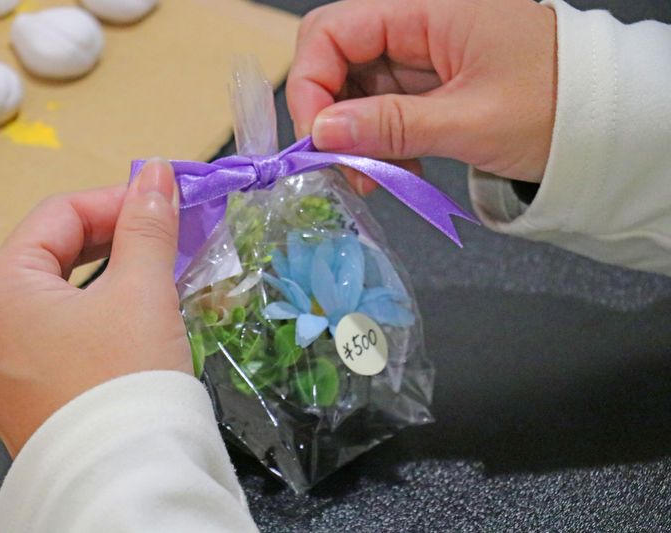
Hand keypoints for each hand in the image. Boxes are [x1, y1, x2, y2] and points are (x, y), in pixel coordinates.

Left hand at [0, 159, 190, 456]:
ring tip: (149, 274)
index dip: (114, 201)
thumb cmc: (127, 378)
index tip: (163, 203)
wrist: (126, 480)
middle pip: (47, 256)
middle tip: (160, 235)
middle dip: (109, 239)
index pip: (56, 217)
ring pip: (50, 298)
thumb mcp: (143, 291)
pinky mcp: (18, 398)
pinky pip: (49, 337)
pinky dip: (87, 317)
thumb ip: (147, 225)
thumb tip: (155, 172)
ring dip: (101, 277)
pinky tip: (124, 322)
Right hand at [287, 0, 555, 187]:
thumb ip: (391, 125)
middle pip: (336, 58)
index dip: (311, 84)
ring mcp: (421, 52)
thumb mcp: (470, 122)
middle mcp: (416, 22)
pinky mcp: (428, 81)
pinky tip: (396, 169)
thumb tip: (322, 134)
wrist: (605, 122)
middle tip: (343, 167)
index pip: (333, 31)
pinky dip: (379, 141)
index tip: (318, 141)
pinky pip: (381, 107)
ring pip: (354, 88)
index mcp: (426, 9)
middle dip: (329, 115)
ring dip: (354, 137)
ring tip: (375, 178)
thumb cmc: (554, 108)